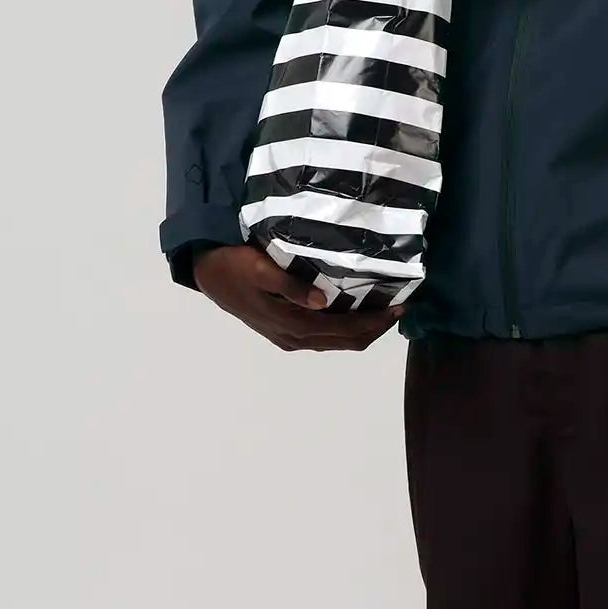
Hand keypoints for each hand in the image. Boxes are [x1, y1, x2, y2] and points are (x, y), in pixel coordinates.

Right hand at [192, 244, 400, 351]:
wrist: (206, 275)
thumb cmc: (234, 266)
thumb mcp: (260, 269)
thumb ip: (290, 286)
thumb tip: (321, 301)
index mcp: (292, 324)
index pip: (346, 331)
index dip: (375, 322)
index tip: (399, 307)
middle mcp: (295, 338)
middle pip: (347, 341)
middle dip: (376, 328)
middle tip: (401, 307)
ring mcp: (290, 338)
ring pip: (337, 341)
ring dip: (363, 330)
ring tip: (385, 310)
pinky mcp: (285, 332)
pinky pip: (325, 336)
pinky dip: (346, 329)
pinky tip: (356, 312)